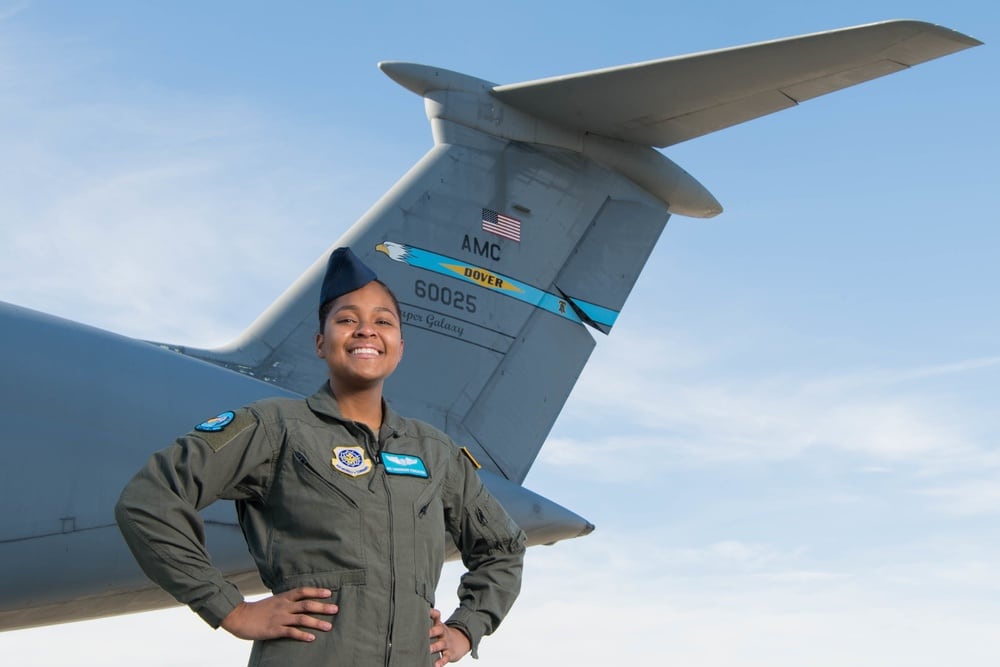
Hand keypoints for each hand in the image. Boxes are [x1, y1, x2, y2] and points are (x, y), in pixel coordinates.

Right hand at [221, 587, 337, 641]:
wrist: (239, 617)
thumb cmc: (257, 610)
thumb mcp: (274, 601)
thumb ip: (286, 601)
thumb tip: (300, 601)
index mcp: (283, 597)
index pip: (303, 591)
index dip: (316, 591)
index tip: (329, 593)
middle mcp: (283, 606)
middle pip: (307, 604)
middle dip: (322, 607)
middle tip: (336, 609)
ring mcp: (279, 618)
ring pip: (302, 619)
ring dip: (316, 622)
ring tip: (328, 626)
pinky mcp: (274, 630)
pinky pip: (291, 632)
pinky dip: (302, 635)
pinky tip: (311, 638)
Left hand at [429, 608, 470, 665]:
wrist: (461, 641)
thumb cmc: (443, 634)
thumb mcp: (438, 625)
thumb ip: (428, 620)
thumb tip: (411, 614)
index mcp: (439, 625)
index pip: (436, 616)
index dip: (432, 612)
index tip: (425, 610)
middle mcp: (443, 633)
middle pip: (438, 629)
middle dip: (431, 631)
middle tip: (424, 632)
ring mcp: (446, 643)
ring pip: (441, 644)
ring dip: (434, 646)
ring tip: (429, 649)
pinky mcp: (449, 653)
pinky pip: (445, 658)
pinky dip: (441, 662)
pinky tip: (436, 665)